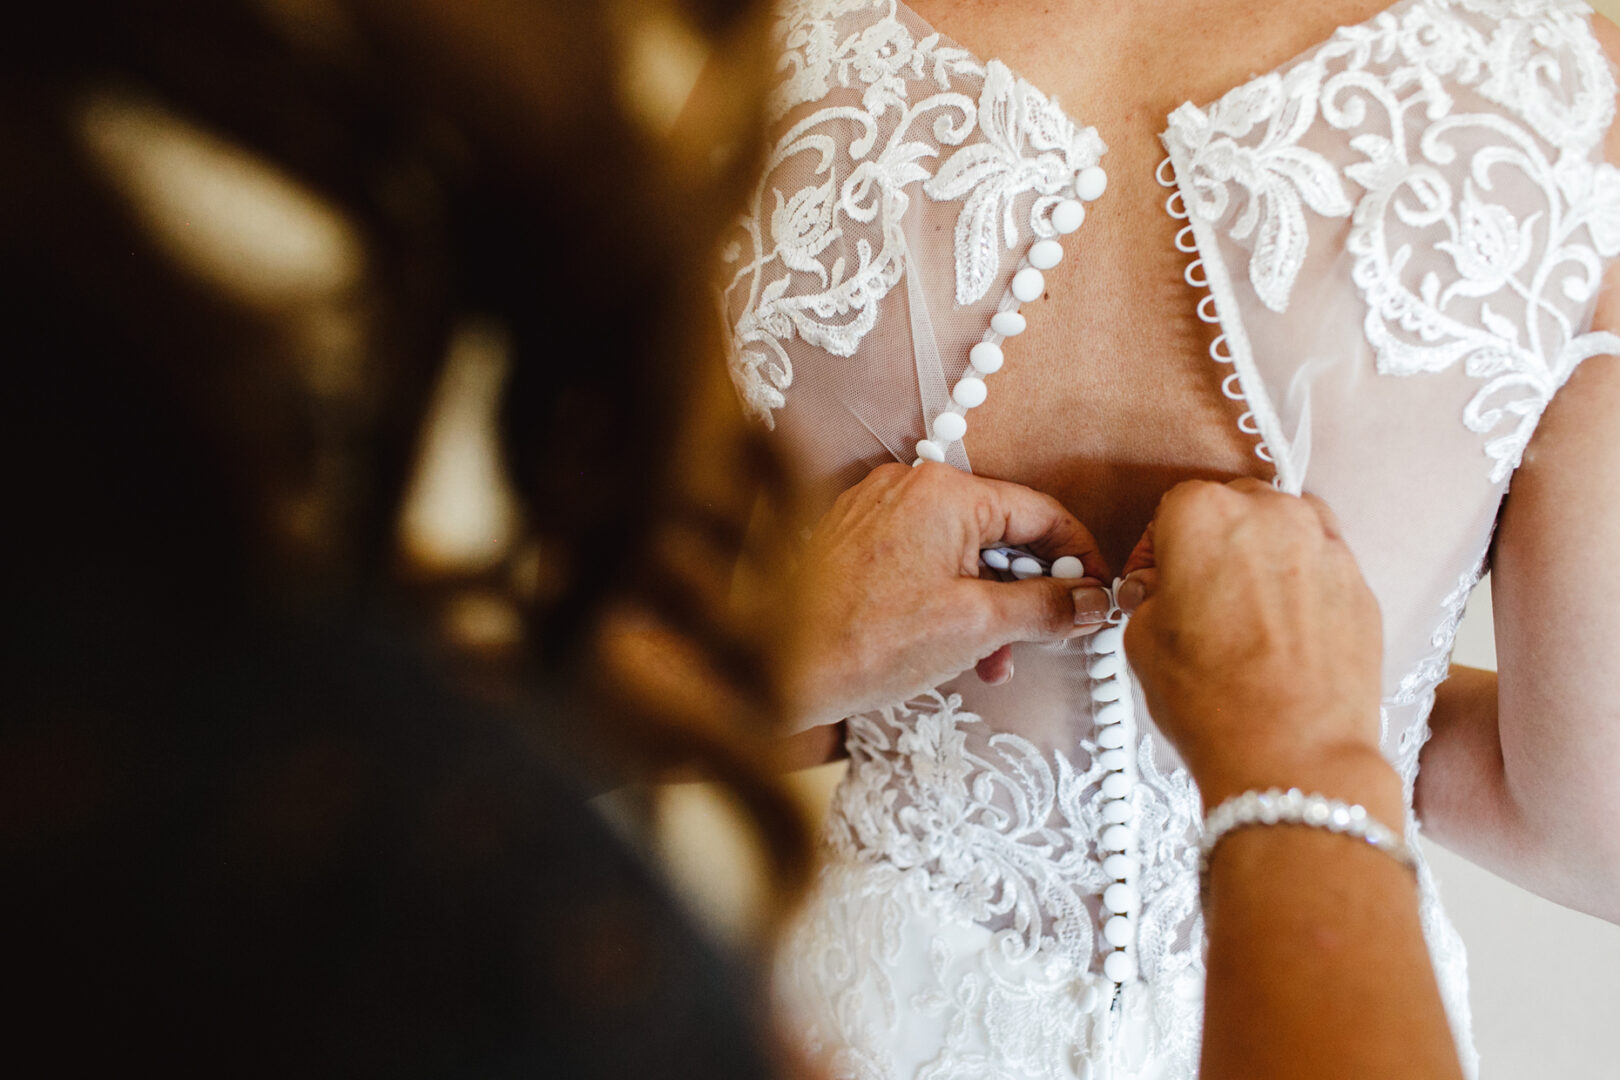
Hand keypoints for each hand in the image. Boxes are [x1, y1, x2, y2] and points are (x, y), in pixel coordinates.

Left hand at [786, 462, 1110, 729]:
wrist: (778, 670)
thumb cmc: (867, 643)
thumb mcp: (976, 627)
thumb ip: (1045, 607)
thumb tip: (1094, 601)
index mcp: (944, 492)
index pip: (1039, 512)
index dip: (1079, 557)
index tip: (1097, 595)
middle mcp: (908, 487)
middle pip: (999, 532)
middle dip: (1027, 592)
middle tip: (1046, 636)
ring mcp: (876, 511)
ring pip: (960, 552)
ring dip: (987, 605)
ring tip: (992, 661)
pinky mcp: (855, 540)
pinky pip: (922, 560)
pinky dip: (947, 599)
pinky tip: (951, 648)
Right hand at [1119, 479, 1394, 809]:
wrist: (1294, 753)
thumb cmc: (1213, 699)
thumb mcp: (1141, 640)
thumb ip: (1149, 594)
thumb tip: (1161, 590)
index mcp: (1203, 515)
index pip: (1170, 508)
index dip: (1155, 549)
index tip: (1152, 580)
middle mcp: (1271, 514)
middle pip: (1234, 508)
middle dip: (1213, 543)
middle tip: (1197, 593)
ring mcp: (1325, 546)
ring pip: (1284, 529)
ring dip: (1262, 555)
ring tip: (1246, 609)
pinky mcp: (1361, 583)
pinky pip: (1321, 566)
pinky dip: (1301, 585)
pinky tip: (1283, 631)